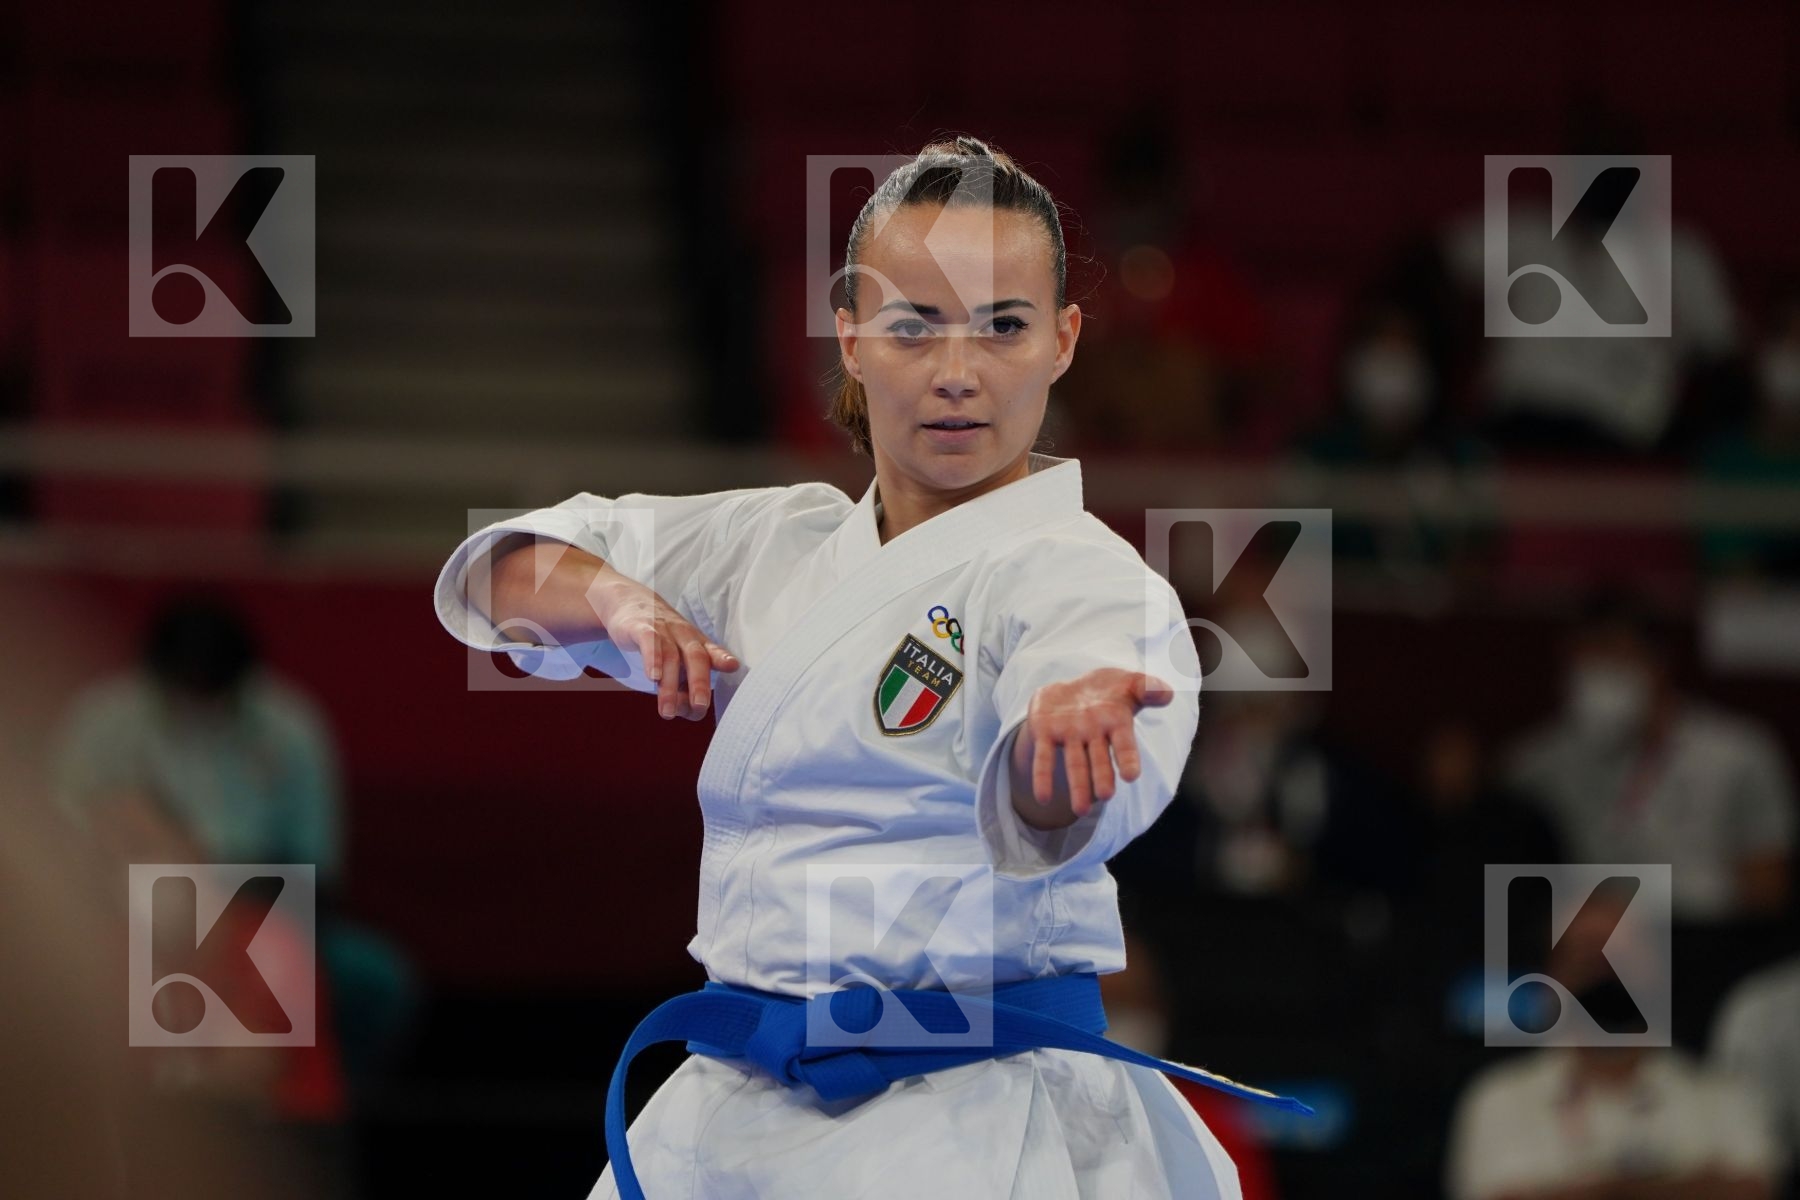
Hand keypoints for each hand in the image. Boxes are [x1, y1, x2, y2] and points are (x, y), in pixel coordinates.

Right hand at [592, 574, 738, 719]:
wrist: (627, 600)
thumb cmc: (659, 635)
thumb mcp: (678, 652)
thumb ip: (685, 681)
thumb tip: (690, 710)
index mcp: (696, 642)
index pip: (712, 651)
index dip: (722, 658)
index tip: (733, 667)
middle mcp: (683, 635)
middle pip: (696, 657)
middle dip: (699, 683)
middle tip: (699, 706)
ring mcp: (662, 630)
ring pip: (670, 657)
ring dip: (670, 686)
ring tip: (668, 711)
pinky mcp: (640, 628)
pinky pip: (649, 643)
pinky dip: (653, 659)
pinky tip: (653, 677)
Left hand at [1011, 668, 1173, 822]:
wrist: (1077, 687)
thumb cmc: (1112, 690)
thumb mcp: (1131, 682)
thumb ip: (1148, 688)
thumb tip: (1167, 693)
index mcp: (1116, 723)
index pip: (1125, 744)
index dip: (1128, 759)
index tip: (1131, 776)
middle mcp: (1093, 735)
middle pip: (1098, 759)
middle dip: (1102, 777)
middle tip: (1105, 795)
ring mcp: (1069, 735)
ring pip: (1075, 764)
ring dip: (1078, 786)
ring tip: (1080, 810)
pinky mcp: (1045, 733)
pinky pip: (1043, 757)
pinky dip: (1042, 777)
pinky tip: (1042, 797)